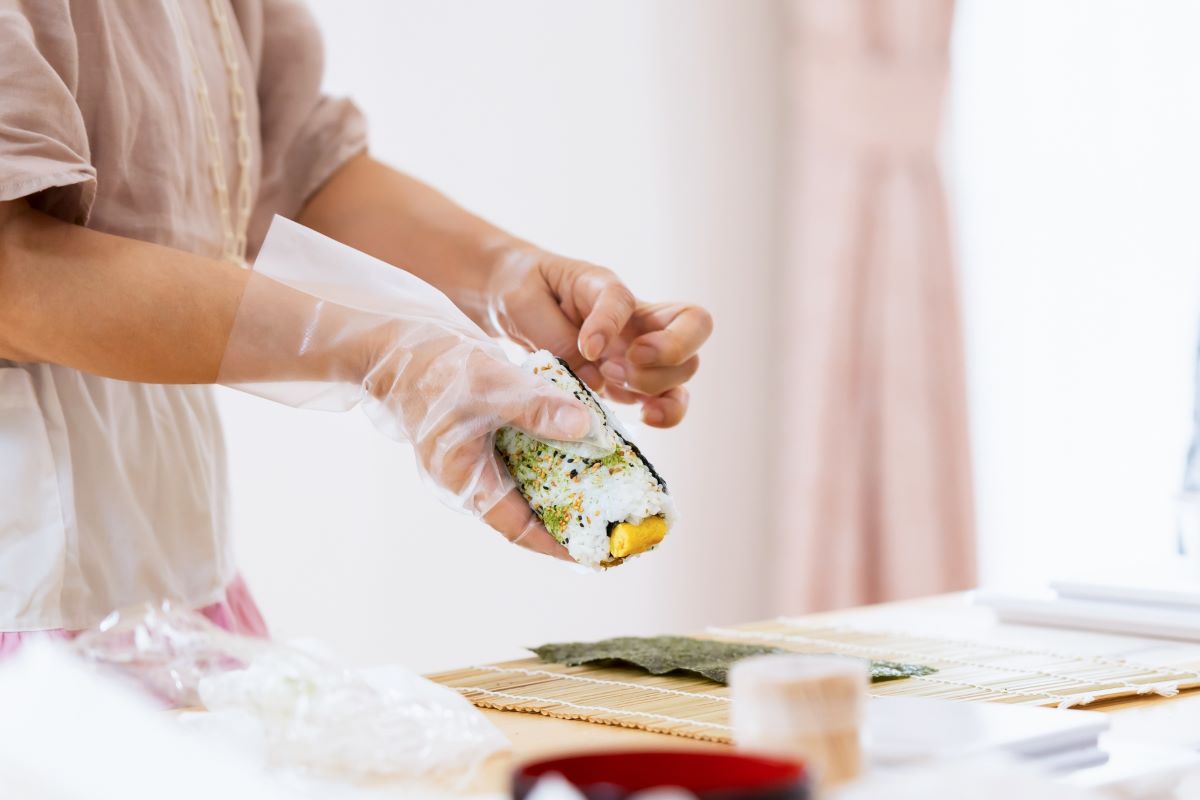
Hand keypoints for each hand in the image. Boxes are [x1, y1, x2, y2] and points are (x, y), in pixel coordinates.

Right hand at [221, 219, 598, 560]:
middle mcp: (475, 476)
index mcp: (467, 480)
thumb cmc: (431, 368)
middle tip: (622, 520)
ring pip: (533, 481)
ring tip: (616, 485)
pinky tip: (589, 442)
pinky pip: (528, 453)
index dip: (562, 544)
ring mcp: (479, 456)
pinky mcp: (485, 434)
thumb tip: (584, 427)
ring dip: (571, 483)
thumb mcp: (490, 386)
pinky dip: (557, 452)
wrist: (392, 342)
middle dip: (576, 516)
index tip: (602, 552)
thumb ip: (536, 408)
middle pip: (532, 510)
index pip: (521, 528)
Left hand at [488, 248, 712, 426]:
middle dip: (668, 351)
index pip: (622, 299)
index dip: (609, 324)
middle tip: (624, 365)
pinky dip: (665, 412)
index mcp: (604, 287)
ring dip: (658, 384)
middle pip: (695, 324)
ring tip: (613, 384)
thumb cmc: (523, 293)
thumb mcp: (525, 304)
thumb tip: (592, 376)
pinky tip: (644, 419)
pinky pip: (668, 399)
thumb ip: (557, 337)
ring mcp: (641, 350)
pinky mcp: (634, 382)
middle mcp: (636, 317)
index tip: (587, 346)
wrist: (517, 301)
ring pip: (686, 367)